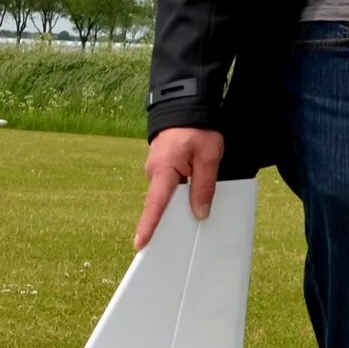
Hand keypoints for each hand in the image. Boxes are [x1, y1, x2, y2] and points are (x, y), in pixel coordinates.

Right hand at [136, 127, 223, 246]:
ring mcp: (156, 168)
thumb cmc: (197, 128)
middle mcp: (154, 171)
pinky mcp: (162, 165)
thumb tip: (200, 212)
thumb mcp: (208, 157)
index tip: (140, 244)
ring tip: (194, 211)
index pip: (155, 204)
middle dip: (169, 220)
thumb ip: (203, 186)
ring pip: (167, 194)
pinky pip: (169, 185)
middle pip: (161, 203)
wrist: (186, 103)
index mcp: (163, 170)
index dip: (148, 226)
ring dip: (178, 204)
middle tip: (179, 238)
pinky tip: (191, 195)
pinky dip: (179, 193)